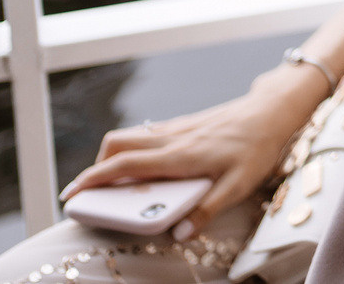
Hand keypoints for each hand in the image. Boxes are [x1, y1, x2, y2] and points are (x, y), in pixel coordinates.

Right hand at [59, 71, 325, 235]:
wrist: (273, 110)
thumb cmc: (258, 147)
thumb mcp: (239, 184)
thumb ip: (208, 209)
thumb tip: (180, 233)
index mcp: (179, 155)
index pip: (123, 164)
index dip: (92, 179)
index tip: (71, 195)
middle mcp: (172, 138)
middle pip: (116, 146)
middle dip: (94, 168)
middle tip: (87, 193)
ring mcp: (177, 128)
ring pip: (130, 136)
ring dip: (113, 157)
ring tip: (112, 183)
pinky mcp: (185, 124)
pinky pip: (148, 134)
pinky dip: (133, 149)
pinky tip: (144, 167)